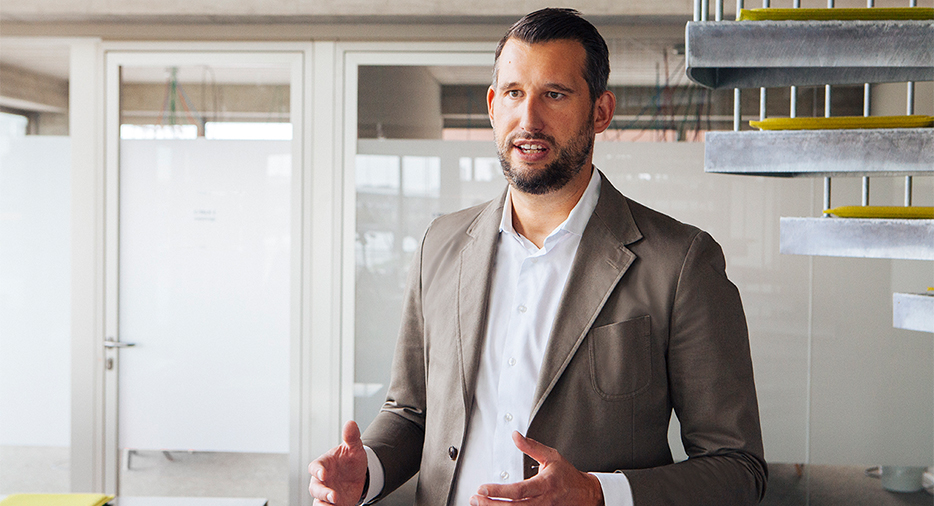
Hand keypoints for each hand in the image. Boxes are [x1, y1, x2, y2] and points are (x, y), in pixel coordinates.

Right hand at [308, 420, 368, 505]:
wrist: (360, 474)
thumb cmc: (352, 459)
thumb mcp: (354, 448)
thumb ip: (351, 437)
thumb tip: (351, 423)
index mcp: (324, 464)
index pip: (315, 467)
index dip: (317, 471)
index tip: (323, 474)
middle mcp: (322, 480)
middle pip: (315, 488)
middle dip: (322, 493)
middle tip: (333, 496)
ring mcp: (327, 493)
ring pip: (318, 501)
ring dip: (323, 505)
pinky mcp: (333, 504)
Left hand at [470, 431, 603, 505]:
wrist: (586, 495)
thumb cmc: (568, 477)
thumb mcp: (551, 457)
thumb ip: (531, 447)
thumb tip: (516, 436)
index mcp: (544, 484)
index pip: (518, 490)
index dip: (499, 491)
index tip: (483, 489)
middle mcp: (543, 501)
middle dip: (491, 504)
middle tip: (475, 499)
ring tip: (480, 504)